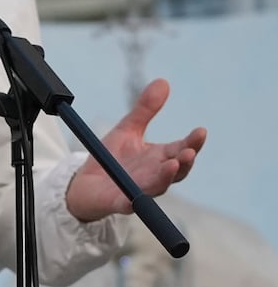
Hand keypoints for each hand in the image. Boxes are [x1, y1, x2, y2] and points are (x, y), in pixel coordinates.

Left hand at [65, 78, 205, 223]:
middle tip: (190, 151)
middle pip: (177, 170)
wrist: (85, 184)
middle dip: (185, 161)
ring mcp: (139, 191)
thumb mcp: (127, 129)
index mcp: (160, 159)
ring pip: (157, 187)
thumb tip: (163, 81)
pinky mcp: (119, 204)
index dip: (193, 142)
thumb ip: (144, 110)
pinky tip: (133, 199)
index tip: (201, 131)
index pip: (182, 149)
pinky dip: (132, 202)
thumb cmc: (111, 158)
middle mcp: (155, 176)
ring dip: (166, 177)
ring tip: (173, 164)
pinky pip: (127, 205)